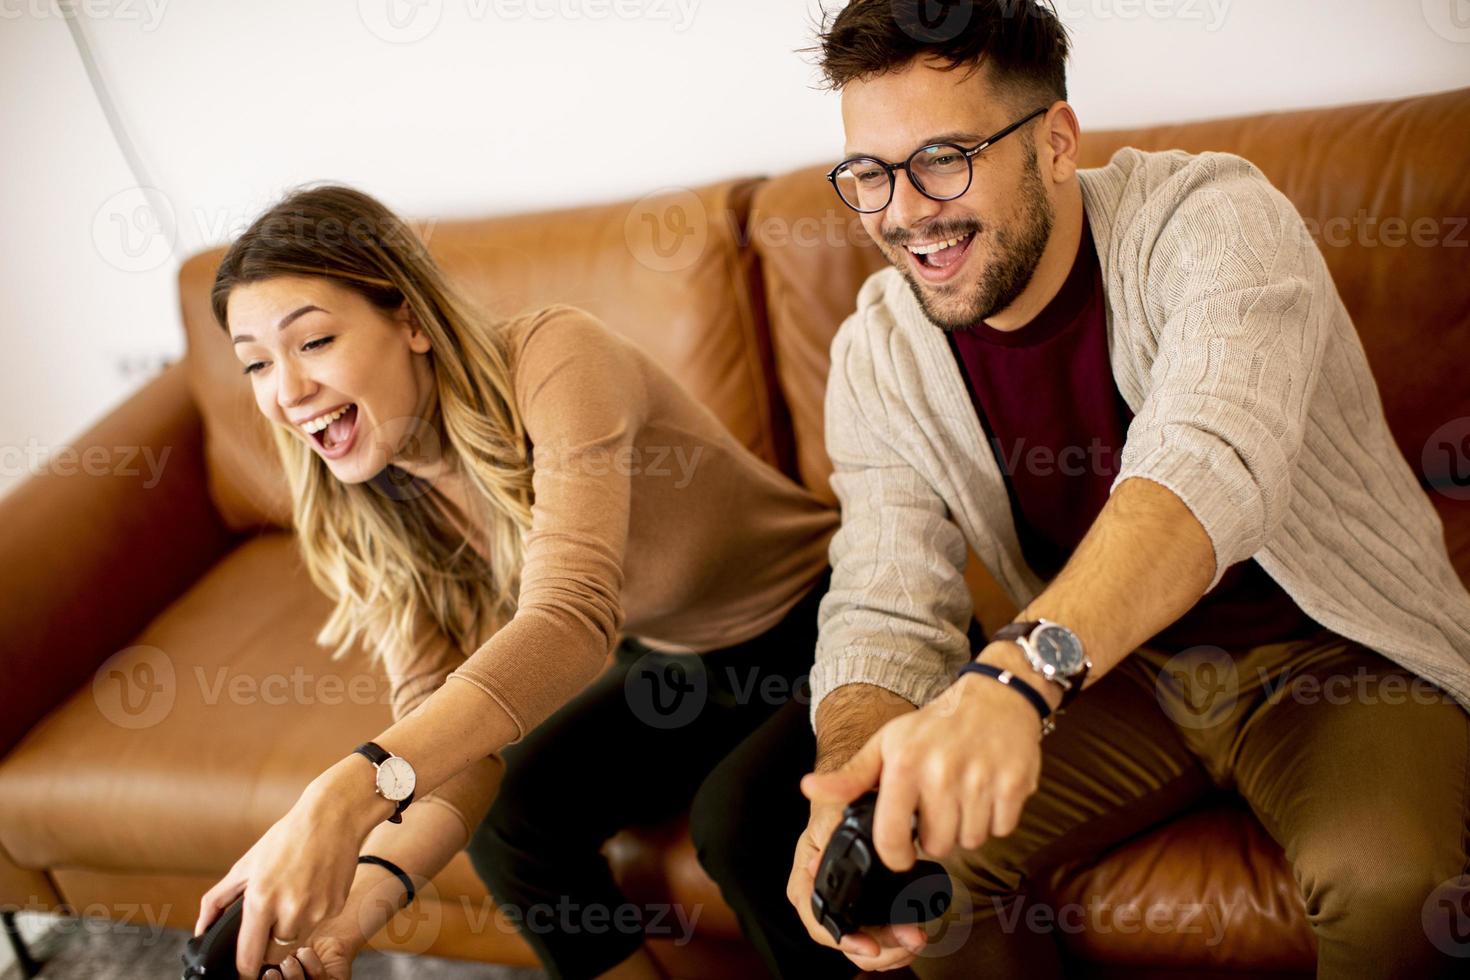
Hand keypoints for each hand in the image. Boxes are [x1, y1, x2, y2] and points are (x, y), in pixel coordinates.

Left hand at [194, 772, 378, 979]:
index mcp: (261, 899)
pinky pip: (318, 923)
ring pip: (297, 939)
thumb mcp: (246, 864)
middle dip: (268, 943)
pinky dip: (312, 912)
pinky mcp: (335, 906)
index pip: (248, 957)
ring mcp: (316, 910)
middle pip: (274, 953)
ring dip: (291, 927)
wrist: (334, 817)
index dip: (243, 969)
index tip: (243, 969)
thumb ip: (217, 900)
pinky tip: (313, 886)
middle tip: (270, 919)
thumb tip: (200, 929)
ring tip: (294, 895)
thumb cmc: (288, 836)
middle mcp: (290, 910)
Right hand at [786, 800, 927, 971]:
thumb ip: (826, 837)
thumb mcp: (829, 816)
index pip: (819, 923)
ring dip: (896, 950)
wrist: (846, 799)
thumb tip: (815, 868)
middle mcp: (820, 902)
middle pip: (848, 943)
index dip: (846, 940)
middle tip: (914, 938)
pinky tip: (914, 937)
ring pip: (865, 949)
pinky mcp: (863, 912)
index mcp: (805, 882)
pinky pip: (877, 940)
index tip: (873, 947)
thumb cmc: (836, 807)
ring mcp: (842, 910)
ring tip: (919, 938)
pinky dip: (898, 945)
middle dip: (884, 949)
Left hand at [801, 651, 1046, 873]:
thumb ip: (851, 776)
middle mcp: (942, 773)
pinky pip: (1001, 829)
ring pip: (971, 841)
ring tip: (963, 795)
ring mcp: (981, 780)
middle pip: (938, 846)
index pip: (891, 838)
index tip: (900, 850)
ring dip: (967, 826)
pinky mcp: (1014, 784)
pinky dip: (995, 818)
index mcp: (905, 765)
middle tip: (938, 805)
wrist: (997, 695)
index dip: (895, 854)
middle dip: (937, 834)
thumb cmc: (936, 725)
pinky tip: (987, 791)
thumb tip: (809, 790)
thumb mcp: (887, 744)